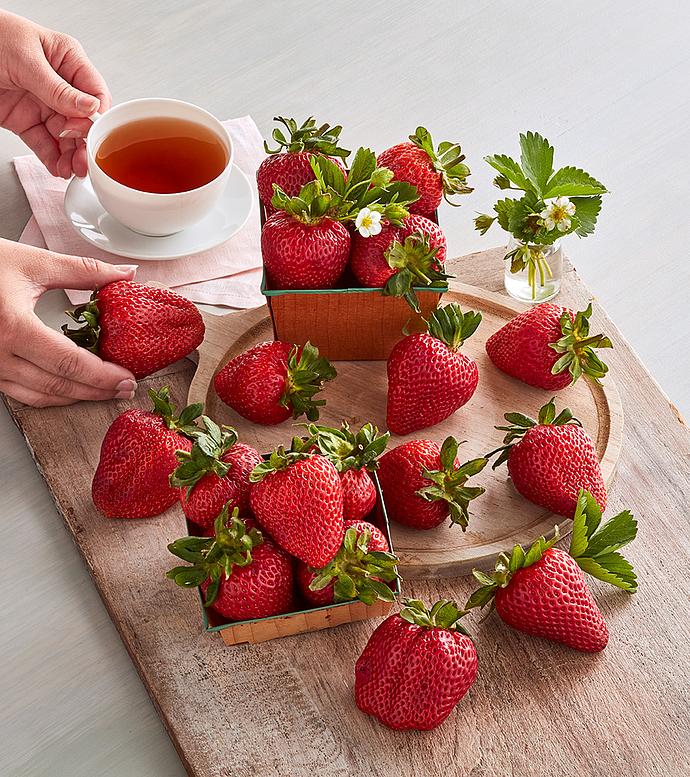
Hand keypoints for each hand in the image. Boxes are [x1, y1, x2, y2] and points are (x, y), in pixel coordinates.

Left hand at [0, 11, 110, 177]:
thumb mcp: (25, 59)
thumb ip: (57, 88)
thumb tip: (89, 108)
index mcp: (67, 60)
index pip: (95, 93)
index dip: (95, 117)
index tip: (86, 131)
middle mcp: (59, 85)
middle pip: (82, 121)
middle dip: (83, 144)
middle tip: (81, 161)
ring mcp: (42, 104)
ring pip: (65, 137)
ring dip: (69, 156)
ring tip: (69, 170)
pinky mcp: (25, 120)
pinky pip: (43, 143)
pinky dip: (51, 158)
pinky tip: (57, 168)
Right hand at [0, 239, 137, 406]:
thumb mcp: (33, 263)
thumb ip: (83, 271)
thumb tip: (124, 274)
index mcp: (13, 326)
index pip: (69, 363)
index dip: (103, 375)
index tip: (127, 377)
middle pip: (59, 385)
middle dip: (98, 391)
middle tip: (125, 389)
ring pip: (40, 396)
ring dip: (77, 397)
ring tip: (106, 392)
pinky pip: (22, 393)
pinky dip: (52, 395)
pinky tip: (72, 389)